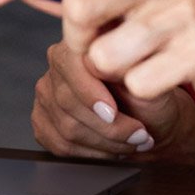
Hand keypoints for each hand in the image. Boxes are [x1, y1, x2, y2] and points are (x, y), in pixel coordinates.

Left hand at [0, 0, 194, 111]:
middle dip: (78, 42)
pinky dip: (142, 92)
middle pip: (78, 9)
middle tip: (100, 51)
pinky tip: (167, 76)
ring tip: (142, 62)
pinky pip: (136, 83)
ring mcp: (183, 7)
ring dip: (113, 72)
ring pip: (104, 55)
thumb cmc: (183, 20)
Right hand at [30, 39, 194, 162]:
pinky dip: (92, 154)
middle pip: (67, 102)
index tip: (112, 113)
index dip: (88, 92)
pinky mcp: (43, 120)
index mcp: (82, 40)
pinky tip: (112, 149)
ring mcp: (47, 93)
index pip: (70, 63)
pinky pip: (59, 145)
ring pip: (66, 128)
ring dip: (105, 143)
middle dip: (108, 127)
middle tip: (139, 135)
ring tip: (132, 143)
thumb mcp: (151, 77)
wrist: (151, 119)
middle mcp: (59, 62)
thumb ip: (130, 68)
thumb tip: (110, 65)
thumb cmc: (151, 95)